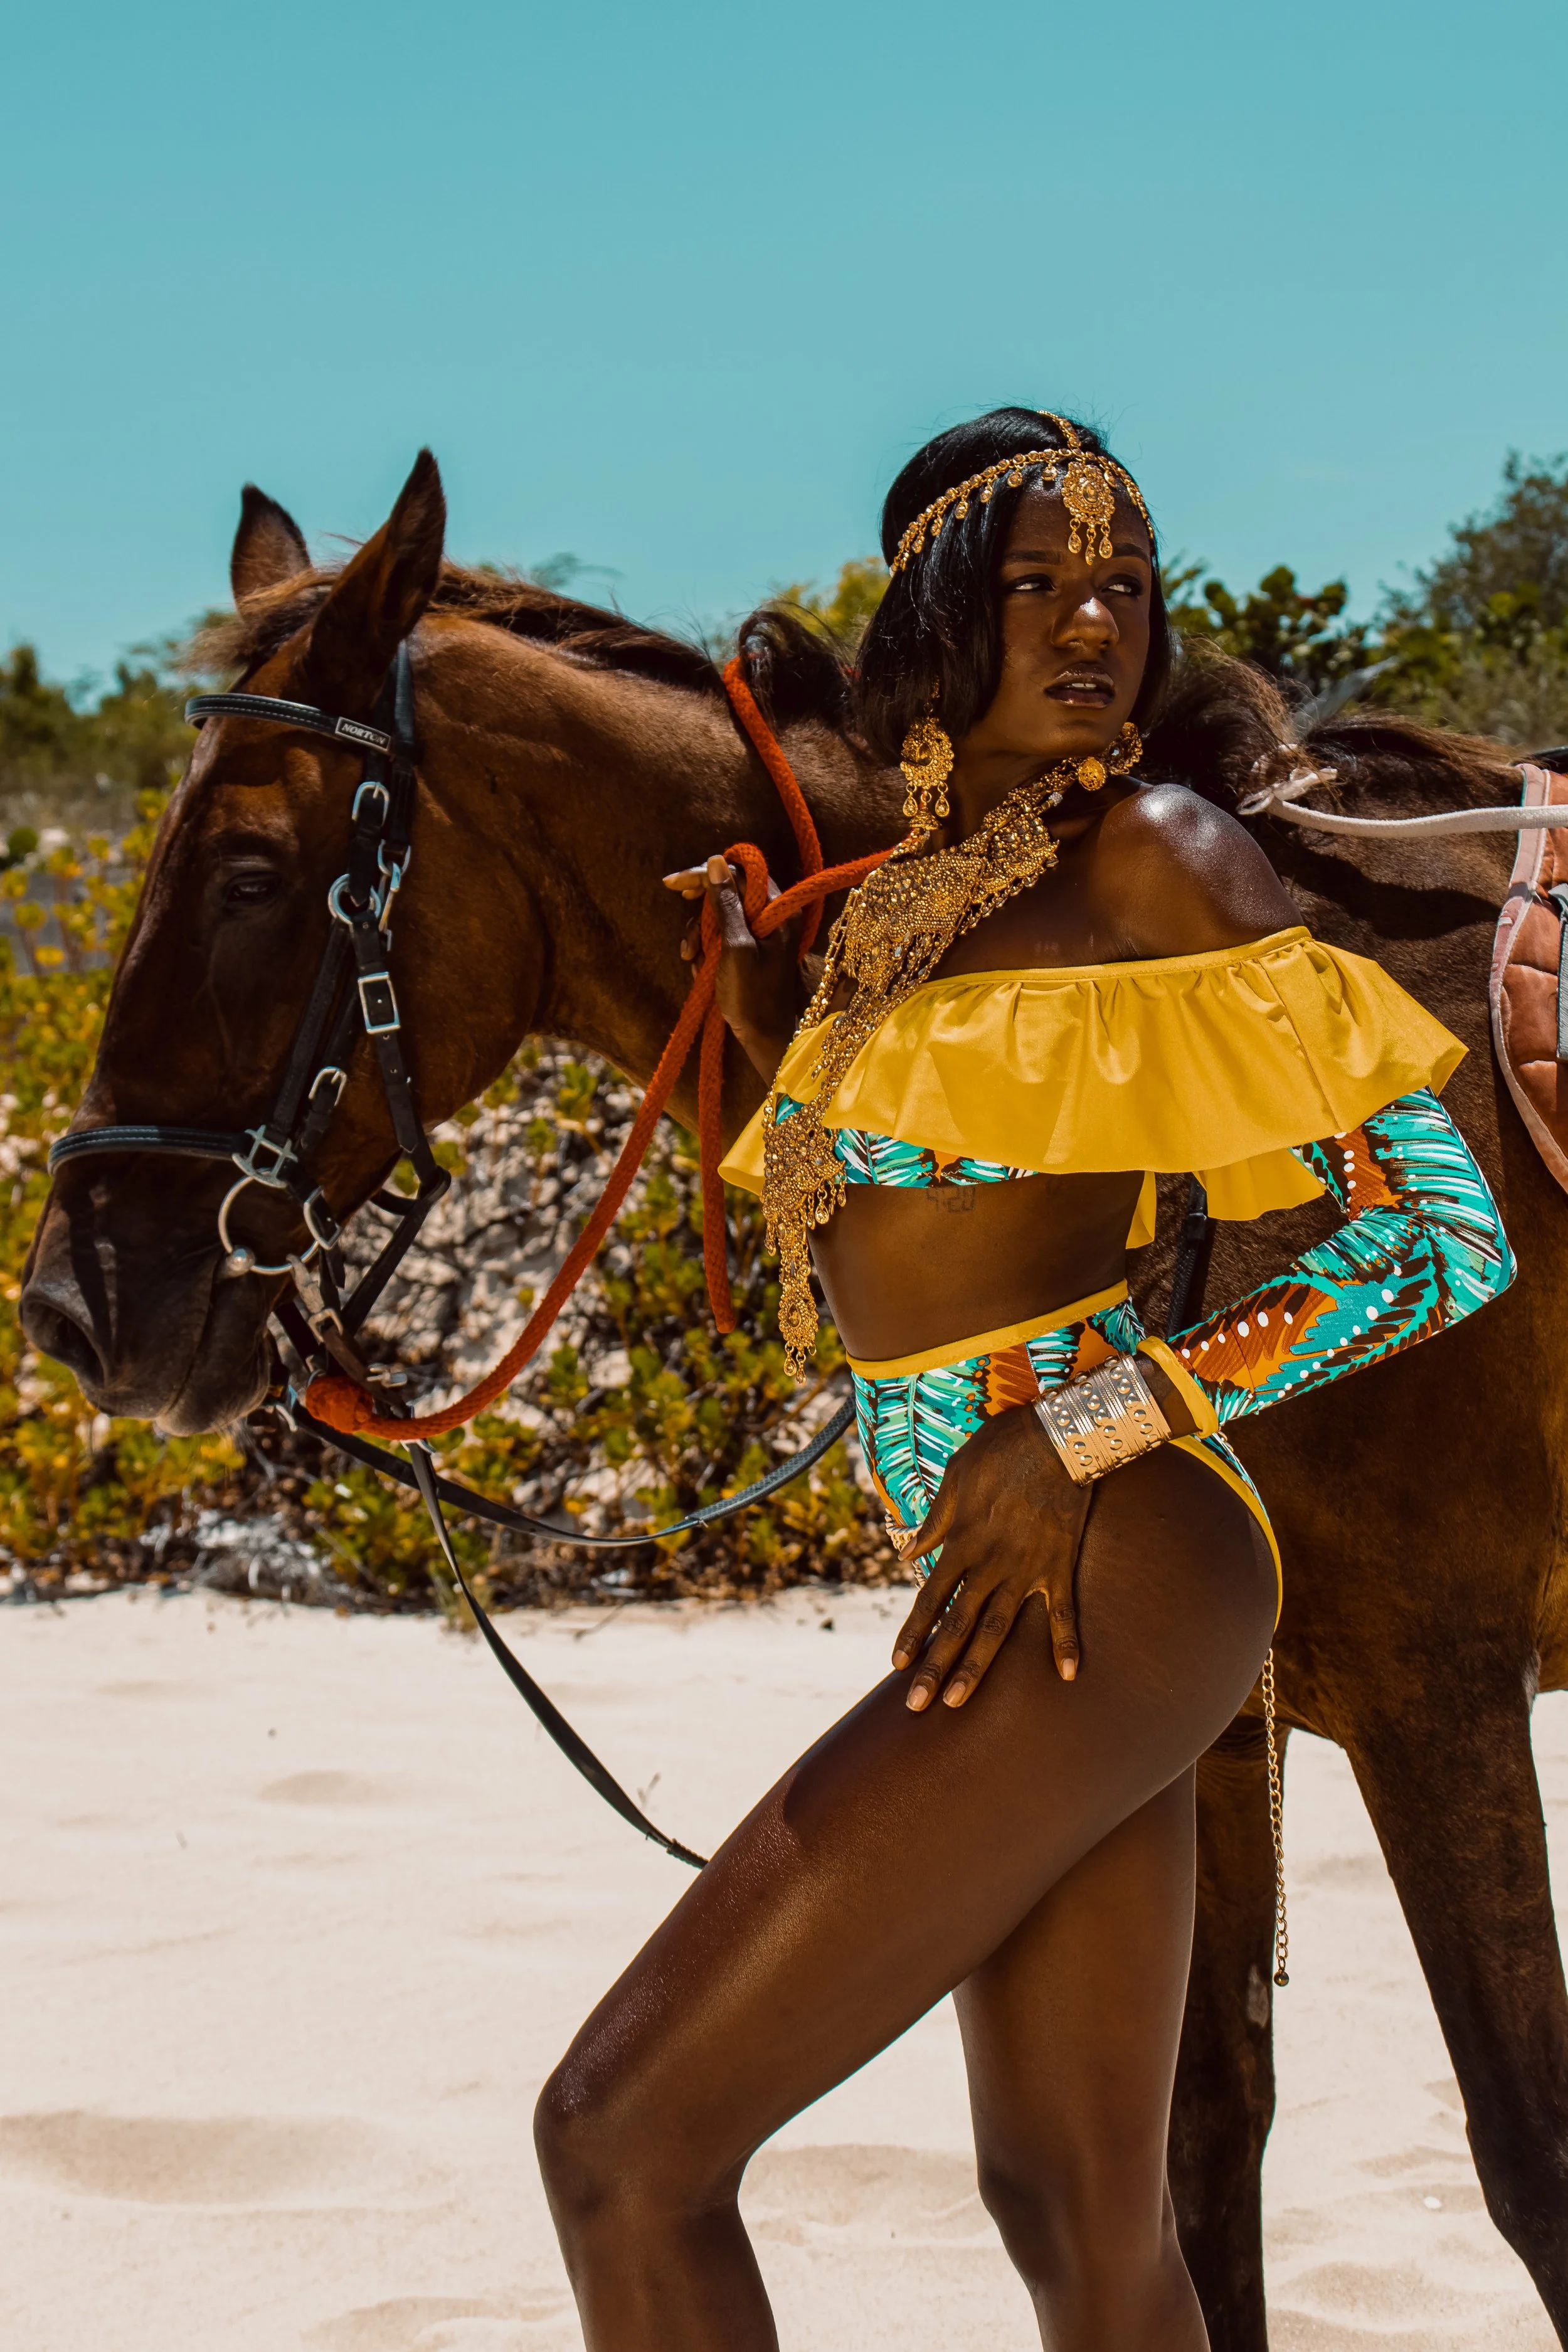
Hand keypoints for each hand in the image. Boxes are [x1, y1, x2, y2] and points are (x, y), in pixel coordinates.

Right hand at [662, 855, 802, 1077]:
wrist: (763, 1036)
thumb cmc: (752, 995)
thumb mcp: (735, 947)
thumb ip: (726, 904)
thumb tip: (716, 861)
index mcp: (777, 909)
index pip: (738, 873)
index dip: (704, 876)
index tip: (674, 886)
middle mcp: (771, 915)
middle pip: (725, 894)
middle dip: (701, 917)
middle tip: (689, 944)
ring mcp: (760, 932)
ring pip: (718, 916)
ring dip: (700, 938)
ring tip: (693, 962)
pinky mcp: (749, 948)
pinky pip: (720, 936)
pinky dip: (706, 951)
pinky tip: (702, 970)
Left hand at [892, 1406, 1092, 1710]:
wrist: (1057, 1436)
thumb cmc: (1001, 1448)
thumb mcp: (954, 1477)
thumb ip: (933, 1521)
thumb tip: (906, 1554)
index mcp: (959, 1542)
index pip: (929, 1598)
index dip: (912, 1633)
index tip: (897, 1665)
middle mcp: (988, 1564)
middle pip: (956, 1625)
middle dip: (935, 1667)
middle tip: (917, 1705)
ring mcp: (1025, 1569)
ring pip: (997, 1628)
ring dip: (977, 1667)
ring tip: (960, 1701)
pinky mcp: (1059, 1565)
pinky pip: (1062, 1611)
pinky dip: (1065, 1642)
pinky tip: (1068, 1676)